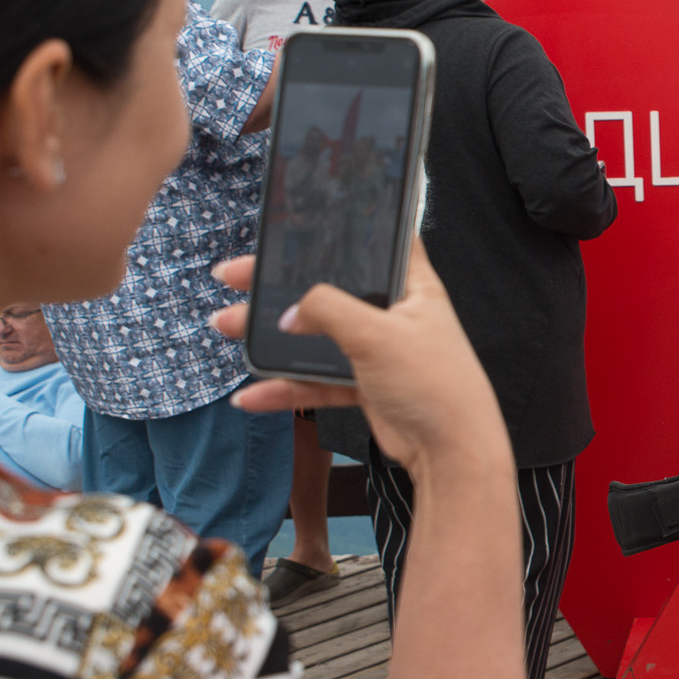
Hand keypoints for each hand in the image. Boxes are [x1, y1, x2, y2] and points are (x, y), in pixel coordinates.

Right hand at [208, 243, 509, 488]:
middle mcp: (394, 313)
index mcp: (411, 286)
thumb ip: (327, 310)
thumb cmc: (434, 384)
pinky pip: (317, 380)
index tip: (295, 226)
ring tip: (227, 327)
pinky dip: (286, 388)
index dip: (337, 230)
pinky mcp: (366, 384)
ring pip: (315, 336)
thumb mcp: (376, 334)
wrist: (450, 453)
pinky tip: (252, 394)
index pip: (375, 242)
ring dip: (271, 336)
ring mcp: (378, 350)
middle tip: (235, 277)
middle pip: (328, 289)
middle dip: (278, 285)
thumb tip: (290, 312)